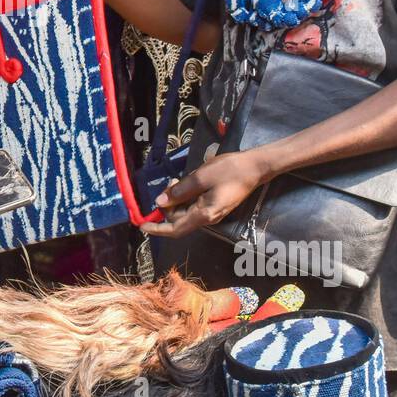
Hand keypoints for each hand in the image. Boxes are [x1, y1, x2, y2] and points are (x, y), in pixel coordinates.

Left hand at [140, 150, 270, 237]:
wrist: (255, 167)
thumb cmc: (229, 170)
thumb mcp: (200, 178)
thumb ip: (179, 192)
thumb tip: (160, 203)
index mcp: (204, 215)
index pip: (175, 229)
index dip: (157, 229)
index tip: (142, 225)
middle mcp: (207, 219)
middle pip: (179, 220)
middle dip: (167, 205)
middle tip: (169, 183)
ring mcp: (212, 213)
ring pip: (185, 212)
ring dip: (176, 200)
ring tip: (176, 181)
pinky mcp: (215, 206)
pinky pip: (193, 207)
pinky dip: (184, 198)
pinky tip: (184, 184)